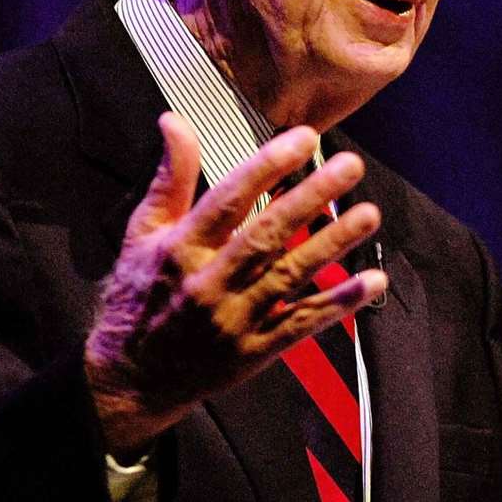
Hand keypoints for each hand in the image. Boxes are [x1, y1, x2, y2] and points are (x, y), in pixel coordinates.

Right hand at [84, 113, 384, 458]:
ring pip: (290, 276)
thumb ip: (170, 178)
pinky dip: (338, 304)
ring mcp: (235, 320)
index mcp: (181, 248)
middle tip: (349, 167)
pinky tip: (372, 281)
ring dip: (332, 245)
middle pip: (266, 235)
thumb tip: (176, 121)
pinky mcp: (255, 350)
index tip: (304, 138)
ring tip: (368, 214)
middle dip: (311, 198)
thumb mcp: (143, 234)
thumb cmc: (139, 296)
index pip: (229, 200)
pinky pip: (302, 324)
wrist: (129, 379)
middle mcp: (209, 282)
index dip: (267, 167)